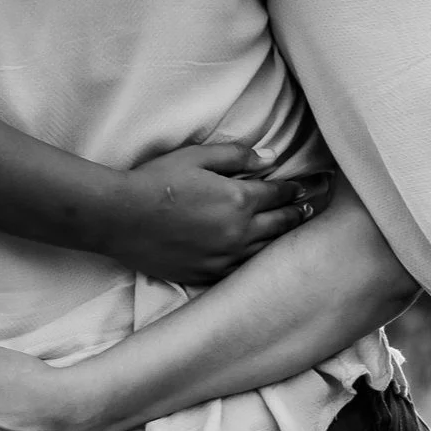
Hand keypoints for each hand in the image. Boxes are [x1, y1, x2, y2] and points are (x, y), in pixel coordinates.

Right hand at [102, 146, 326, 285]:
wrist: (120, 217)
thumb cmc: (155, 181)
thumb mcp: (195, 156)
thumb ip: (235, 156)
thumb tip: (269, 158)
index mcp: (239, 200)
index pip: (278, 194)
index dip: (295, 190)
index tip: (307, 188)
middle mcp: (239, 232)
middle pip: (281, 224)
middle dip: (298, 214)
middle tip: (310, 210)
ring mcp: (225, 257)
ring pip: (267, 250)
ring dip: (284, 240)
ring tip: (294, 232)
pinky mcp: (209, 274)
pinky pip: (243, 269)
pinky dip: (257, 261)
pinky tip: (263, 256)